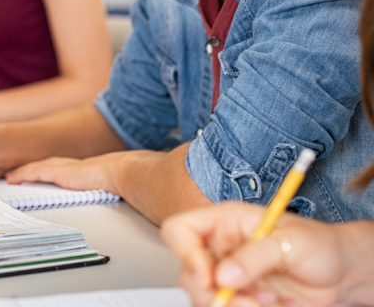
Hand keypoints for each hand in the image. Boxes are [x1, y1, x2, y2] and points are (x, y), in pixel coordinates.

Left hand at [5, 152, 126, 192]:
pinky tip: (13, 179)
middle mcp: (70, 166)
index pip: (59, 169)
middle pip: (45, 166)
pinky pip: (35, 172)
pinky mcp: (59, 172)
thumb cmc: (118, 179)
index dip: (46, 171)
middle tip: (17, 175)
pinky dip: (23, 174)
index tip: (38, 175)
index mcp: (81, 169)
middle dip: (31, 170)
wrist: (120, 171)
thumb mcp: (107, 186)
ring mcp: (63, 167)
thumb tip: (110, 196)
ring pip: (37, 168)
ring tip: (10, 178)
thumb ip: (102, 189)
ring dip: (23, 172)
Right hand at [161, 202, 346, 306]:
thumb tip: (223, 276)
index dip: (185, 253)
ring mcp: (229, 277)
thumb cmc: (318, 244)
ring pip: (205, 299)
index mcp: (224, 222)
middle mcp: (220, 249)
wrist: (340, 274)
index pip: (180, 230)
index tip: (208, 278)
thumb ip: (255, 255)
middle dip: (214, 294)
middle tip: (246, 300)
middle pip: (188, 274)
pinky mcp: (240, 299)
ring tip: (267, 301)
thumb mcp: (290, 242)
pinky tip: (271, 305)